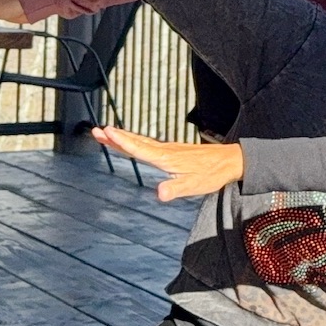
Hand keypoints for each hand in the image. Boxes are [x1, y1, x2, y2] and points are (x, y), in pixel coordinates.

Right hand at [92, 126, 244, 199]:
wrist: (229, 161)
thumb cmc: (212, 174)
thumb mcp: (194, 186)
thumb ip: (176, 190)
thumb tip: (159, 193)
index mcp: (166, 158)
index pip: (139, 149)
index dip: (121, 141)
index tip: (106, 131)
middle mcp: (165, 150)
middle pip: (135, 142)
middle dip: (115, 137)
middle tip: (96, 131)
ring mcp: (168, 149)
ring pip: (141, 142)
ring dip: (123, 137)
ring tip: (106, 134)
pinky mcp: (172, 150)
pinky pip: (148, 144)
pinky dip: (135, 141)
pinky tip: (132, 142)